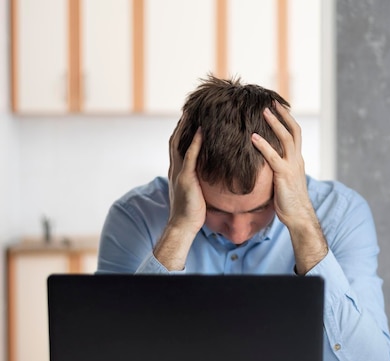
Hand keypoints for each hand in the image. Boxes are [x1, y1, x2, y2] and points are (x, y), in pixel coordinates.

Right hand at [154, 117, 206, 270]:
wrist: (184, 225)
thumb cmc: (193, 210)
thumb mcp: (196, 189)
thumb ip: (200, 177)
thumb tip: (212, 170)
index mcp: (178, 168)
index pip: (180, 143)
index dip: (184, 128)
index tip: (192, 114)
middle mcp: (176, 166)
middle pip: (177, 138)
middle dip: (183, 121)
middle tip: (192, 105)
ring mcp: (179, 171)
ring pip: (181, 142)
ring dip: (187, 125)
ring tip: (195, 109)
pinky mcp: (186, 178)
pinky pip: (191, 156)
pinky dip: (196, 142)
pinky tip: (203, 130)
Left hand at [251, 103, 311, 227]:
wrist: (299, 216)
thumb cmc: (289, 202)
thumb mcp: (284, 181)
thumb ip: (278, 170)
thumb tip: (264, 165)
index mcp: (297, 160)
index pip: (295, 134)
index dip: (287, 120)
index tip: (278, 109)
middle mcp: (297, 160)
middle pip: (293, 131)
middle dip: (283, 115)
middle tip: (271, 102)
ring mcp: (292, 166)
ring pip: (286, 138)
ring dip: (275, 123)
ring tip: (263, 111)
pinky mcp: (284, 175)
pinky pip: (273, 156)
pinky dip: (263, 145)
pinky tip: (253, 137)